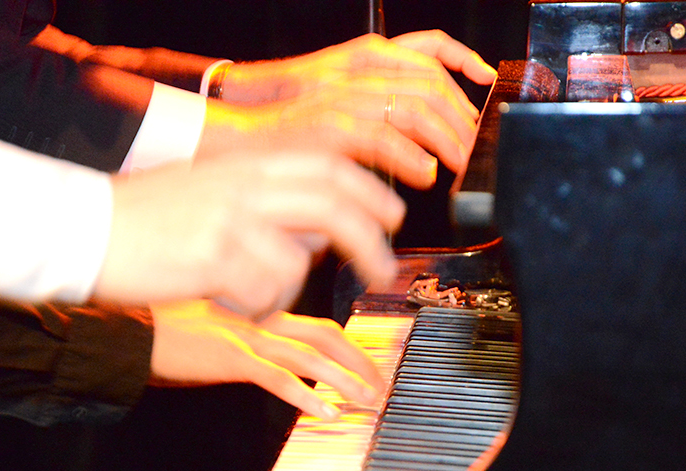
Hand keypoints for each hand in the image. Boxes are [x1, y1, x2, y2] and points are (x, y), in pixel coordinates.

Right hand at [96, 151, 404, 319]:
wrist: (79, 228)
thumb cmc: (136, 215)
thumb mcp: (205, 187)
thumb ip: (261, 201)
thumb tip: (312, 234)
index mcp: (243, 163)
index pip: (328, 167)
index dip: (369, 191)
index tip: (392, 216)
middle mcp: (243, 185)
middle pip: (333, 207)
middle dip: (370, 242)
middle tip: (383, 271)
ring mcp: (229, 220)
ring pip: (295, 264)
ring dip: (284, 290)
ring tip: (251, 297)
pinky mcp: (213, 259)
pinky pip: (261, 293)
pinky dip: (253, 307)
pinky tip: (226, 303)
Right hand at [148, 300, 385, 419]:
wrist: (130, 328)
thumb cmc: (162, 327)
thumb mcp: (212, 321)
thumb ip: (242, 332)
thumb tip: (258, 354)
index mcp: (257, 310)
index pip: (316, 325)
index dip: (348, 346)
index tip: (366, 365)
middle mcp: (259, 319)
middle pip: (325, 336)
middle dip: (360, 361)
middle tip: (382, 384)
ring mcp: (246, 337)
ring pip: (310, 357)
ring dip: (345, 380)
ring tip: (368, 401)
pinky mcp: (230, 358)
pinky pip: (277, 378)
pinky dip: (306, 395)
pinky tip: (326, 412)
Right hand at [203, 32, 496, 187]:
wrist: (233, 135)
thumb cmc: (283, 127)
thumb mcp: (337, 101)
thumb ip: (376, 106)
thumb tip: (416, 138)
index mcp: (362, 57)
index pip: (429, 51)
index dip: (464, 69)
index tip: (482, 92)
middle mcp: (357, 71)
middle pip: (430, 85)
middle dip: (461, 119)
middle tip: (474, 147)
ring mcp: (344, 97)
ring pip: (416, 110)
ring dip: (447, 141)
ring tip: (459, 164)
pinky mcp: (331, 127)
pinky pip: (387, 138)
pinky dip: (414, 158)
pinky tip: (426, 174)